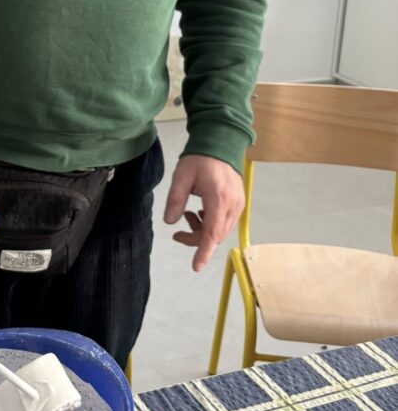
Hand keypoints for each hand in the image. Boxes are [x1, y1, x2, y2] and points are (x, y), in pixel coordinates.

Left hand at [164, 155, 244, 272]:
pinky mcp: (238, 202)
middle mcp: (232, 205)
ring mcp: (238, 205)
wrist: (220, 143)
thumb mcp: (181, 177)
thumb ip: (175, 200)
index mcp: (218, 199)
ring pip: (220, 231)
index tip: (196, 266)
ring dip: (203, 230)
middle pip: (215, 236)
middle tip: (177, 233)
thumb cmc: (200, 158)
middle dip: (196, 239)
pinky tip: (200, 211)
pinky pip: (225, 222)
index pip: (211, 234)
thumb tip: (170, 222)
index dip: (203, 252)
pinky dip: (211, 223)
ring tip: (188, 214)